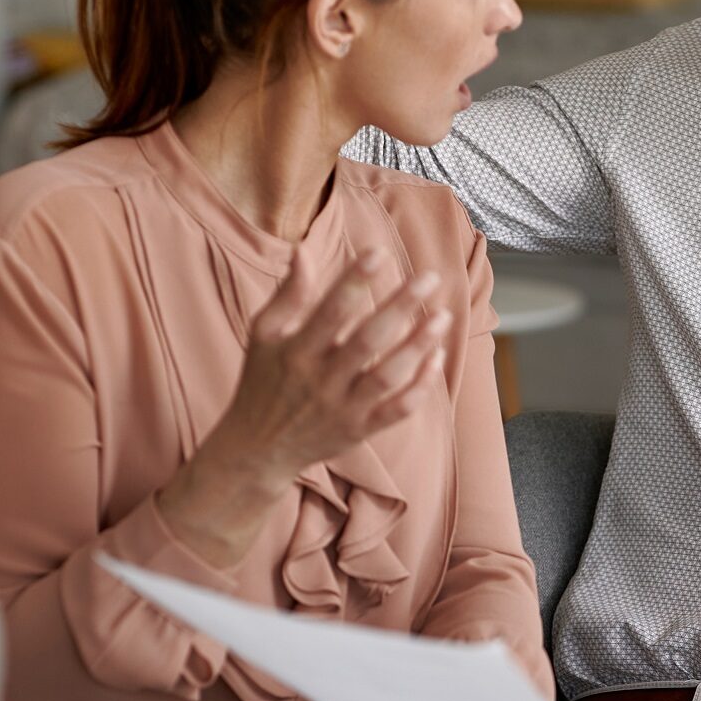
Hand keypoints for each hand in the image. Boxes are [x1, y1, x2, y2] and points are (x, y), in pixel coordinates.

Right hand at [207, 248, 448, 480]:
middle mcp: (321, 380)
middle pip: (367, 341)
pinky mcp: (360, 430)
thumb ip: (288, 295)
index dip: (354, 280)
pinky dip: (420, 386)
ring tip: (442, 316)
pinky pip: (397, 410)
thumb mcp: (264, 335)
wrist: (258, 450)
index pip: (330, 311)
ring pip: (388, 376)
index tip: (379, 252)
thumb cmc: (263, 381)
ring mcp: (343, 408)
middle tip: (430, 277)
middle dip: (400, 306)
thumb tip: (303, 251)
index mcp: (296, 352)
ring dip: (418, 346)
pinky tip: (436, 357)